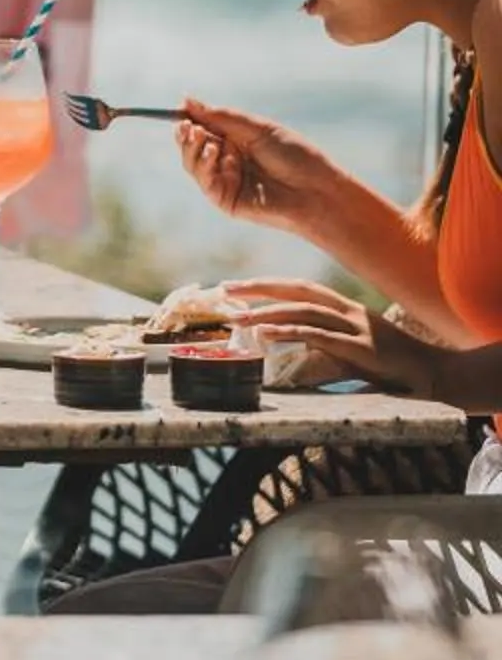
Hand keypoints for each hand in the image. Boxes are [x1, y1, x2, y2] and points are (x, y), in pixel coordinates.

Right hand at [176, 101, 332, 235]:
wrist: (315, 190)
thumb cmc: (294, 156)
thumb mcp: (257, 129)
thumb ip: (222, 117)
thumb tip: (187, 100)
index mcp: (238, 141)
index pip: (205, 128)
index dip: (191, 120)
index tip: (180, 109)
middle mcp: (228, 161)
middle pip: (194, 147)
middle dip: (187, 135)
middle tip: (186, 125)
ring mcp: (226, 181)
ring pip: (194, 164)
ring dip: (193, 149)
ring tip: (202, 138)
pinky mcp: (225, 200)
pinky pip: (205, 181)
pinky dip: (205, 165)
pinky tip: (217, 154)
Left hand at [227, 280, 462, 398]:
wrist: (433, 375)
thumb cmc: (390, 367)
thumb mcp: (350, 353)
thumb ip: (322, 351)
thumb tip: (290, 362)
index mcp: (346, 308)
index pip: (300, 288)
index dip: (269, 285)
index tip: (237, 286)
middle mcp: (349, 311)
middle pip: (297, 290)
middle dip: (259, 289)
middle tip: (225, 291)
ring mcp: (356, 327)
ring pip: (304, 311)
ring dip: (268, 313)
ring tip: (237, 316)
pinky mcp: (361, 348)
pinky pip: (320, 336)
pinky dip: (292, 332)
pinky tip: (267, 334)